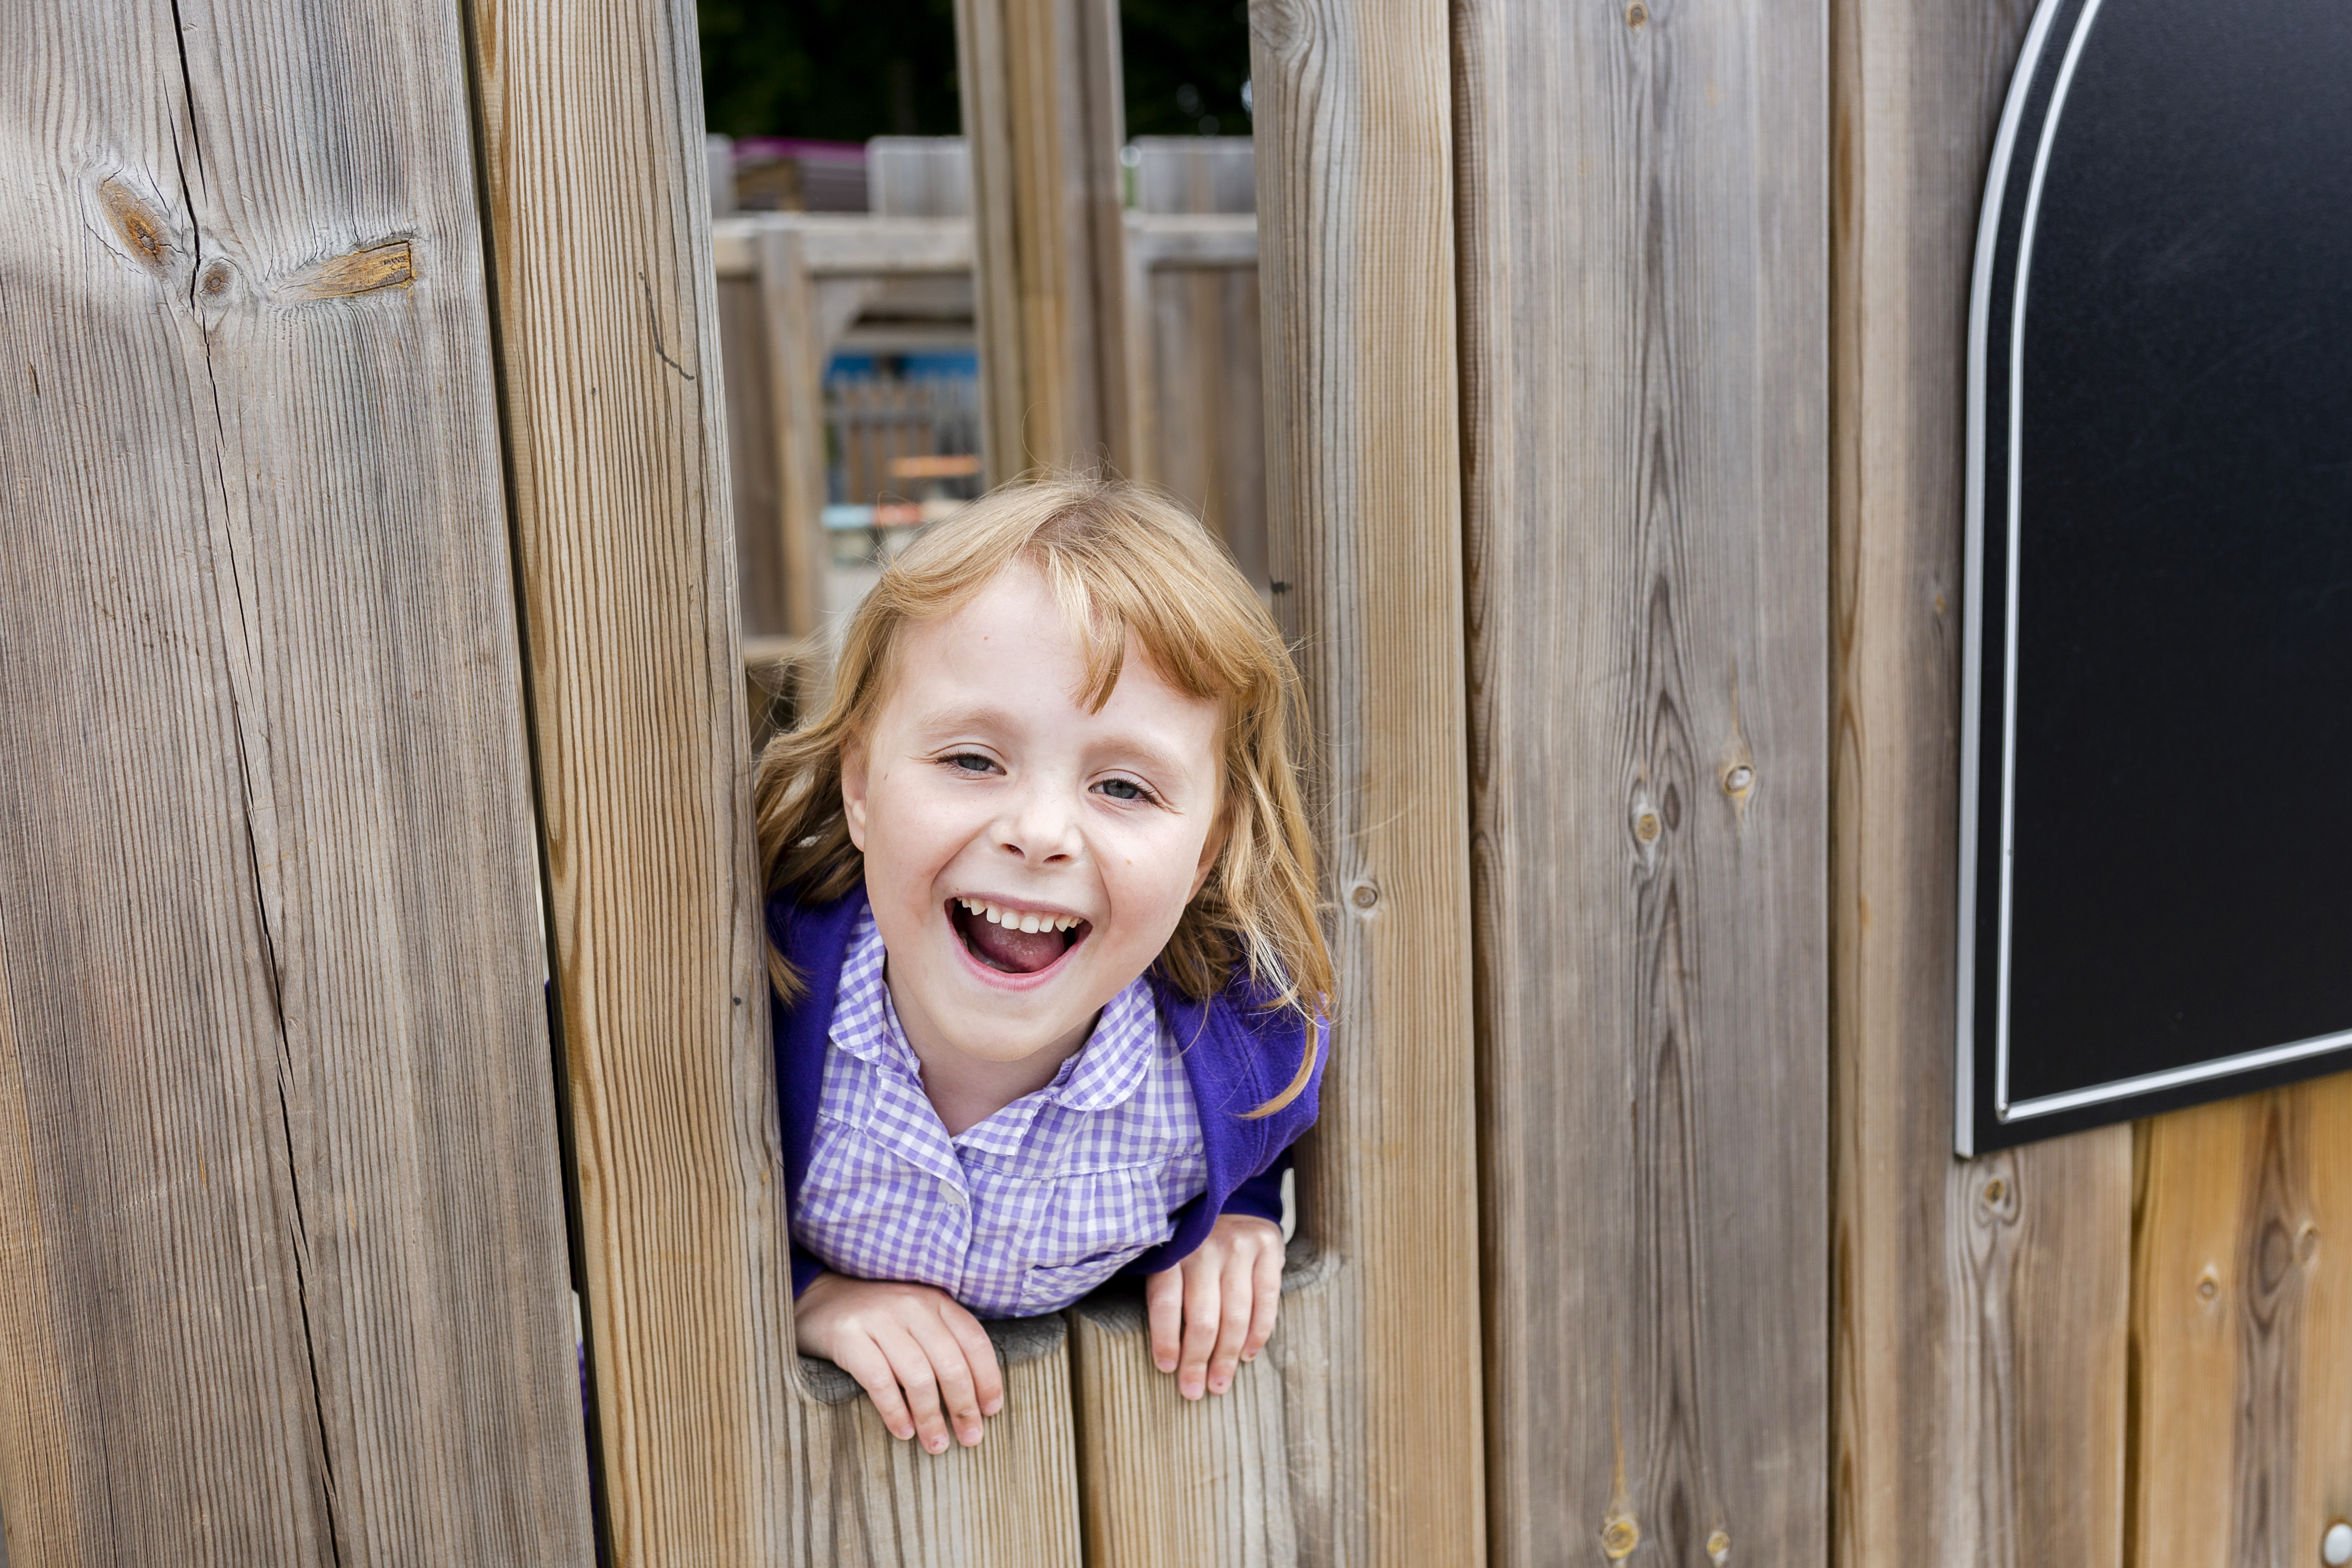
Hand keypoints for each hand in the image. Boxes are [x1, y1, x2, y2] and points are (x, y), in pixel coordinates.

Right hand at [794, 1271, 1003, 1450]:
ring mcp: (879, 1319)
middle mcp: (911, 1305)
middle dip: (963, 1406)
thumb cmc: (879, 1319)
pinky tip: (903, 1431)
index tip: (991, 1411)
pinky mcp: (849, 1336)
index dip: (988, 1379)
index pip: (974, 1341)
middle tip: (970, 1438)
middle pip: (949, 1362)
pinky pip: (879, 1380)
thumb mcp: (917, 1319)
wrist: (820, 1297)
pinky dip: (895, 1411)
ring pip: (917, 1375)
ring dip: (931, 1416)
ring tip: (936, 1444)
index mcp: (935, 1301)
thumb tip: (976, 1397)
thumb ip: (943, 1343)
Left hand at [1144, 1212, 1282, 1399]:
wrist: (1229, 1195)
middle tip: (1194, 1390)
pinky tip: (1247, 1354)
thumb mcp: (1167, 1252)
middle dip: (1197, 1361)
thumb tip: (1162, 1349)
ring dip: (1227, 1356)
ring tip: (1219, 1383)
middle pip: (1202, 1317)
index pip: (1166, 1302)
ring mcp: (1238, 1246)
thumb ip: (1166, 1288)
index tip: (1167, 1369)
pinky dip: (1258, 1333)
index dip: (1166, 1340)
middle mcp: (1204, 1248)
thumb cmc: (1191, 1239)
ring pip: (1235, 1315)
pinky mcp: (1267, 1246)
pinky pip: (1266, 1300)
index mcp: (1172, 1250)